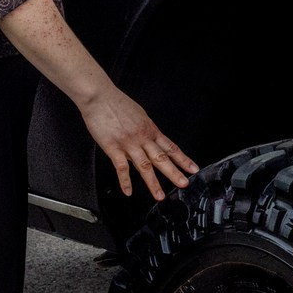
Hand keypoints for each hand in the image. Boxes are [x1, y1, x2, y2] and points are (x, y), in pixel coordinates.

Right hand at [80, 86, 197, 199]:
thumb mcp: (139, 115)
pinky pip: (121, 167)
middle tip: (184, 184)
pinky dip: (125, 181)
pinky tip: (128, 191)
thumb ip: (145, 131)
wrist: (99, 96)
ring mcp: (128, 143)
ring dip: (153, 183)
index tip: (193, 169)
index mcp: (150, 129)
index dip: (183, 159)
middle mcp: (142, 137)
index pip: (170, 147)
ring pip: (144, 166)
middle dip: (174, 173)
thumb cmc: (117, 103)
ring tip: (159, 196)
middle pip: (161, 158)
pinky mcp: (113, 147)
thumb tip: (150, 142)